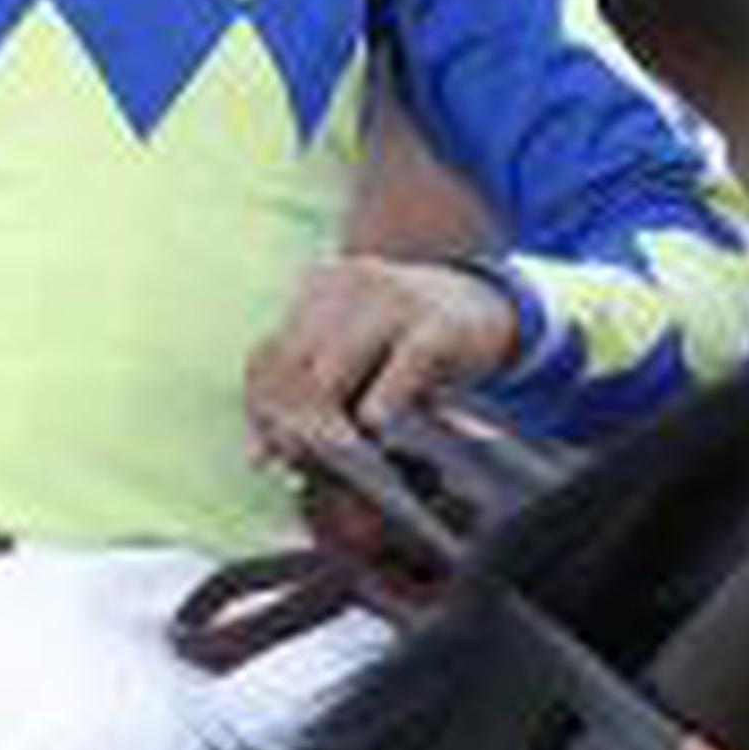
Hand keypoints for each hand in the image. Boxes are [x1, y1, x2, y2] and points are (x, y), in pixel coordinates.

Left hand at [244, 257, 519, 468]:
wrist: (489, 305)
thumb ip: (315, 395)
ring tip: (331, 463)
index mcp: (320, 287)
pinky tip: (378, 430)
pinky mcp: (437, 323)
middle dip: (289, 422)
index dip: (259, 408)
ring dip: (326, 427)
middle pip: (291, 367)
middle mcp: (348, 285)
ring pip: (331, 374)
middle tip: (294, 464)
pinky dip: (383, 403)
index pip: (266, 355)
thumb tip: (263, 458)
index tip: (262, 454)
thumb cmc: (411, 345)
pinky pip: (399, 369)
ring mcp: (393, 299)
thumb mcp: (360, 358)